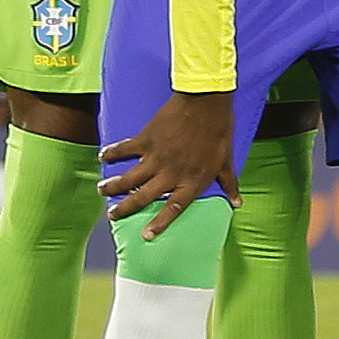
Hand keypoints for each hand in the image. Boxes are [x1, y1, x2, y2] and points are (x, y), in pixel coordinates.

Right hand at [101, 90, 238, 238]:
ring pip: (128, 179)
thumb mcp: (226, 160)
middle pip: (143, 198)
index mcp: (192, 181)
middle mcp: (171, 174)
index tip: (145, 236)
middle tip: (112, 215)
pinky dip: (111, 154)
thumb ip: (229, 183)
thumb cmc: (219, 131)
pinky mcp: (146, 140)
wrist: (206, 102)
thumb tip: (237, 203)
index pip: (174, 208)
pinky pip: (124, 150)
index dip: (160, 224)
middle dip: (125, 209)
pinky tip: (102, 157)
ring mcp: (156, 158)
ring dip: (112, 186)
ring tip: (101, 190)